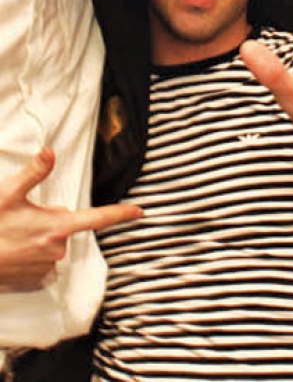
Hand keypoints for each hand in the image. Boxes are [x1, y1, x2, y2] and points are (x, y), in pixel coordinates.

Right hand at [0, 148, 141, 290]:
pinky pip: (41, 264)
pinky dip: (31, 256)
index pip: (97, 218)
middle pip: (64, 228)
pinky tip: (14, 252)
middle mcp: (57, 249)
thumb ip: (34, 173)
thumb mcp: (9, 194)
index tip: (139, 211)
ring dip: (38, 240)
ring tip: (14, 236)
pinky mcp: (36, 281)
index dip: (120, 214)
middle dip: (49, 221)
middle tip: (22, 219)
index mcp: (57, 226)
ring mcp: (47, 268)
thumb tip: (50, 152)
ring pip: (52, 246)